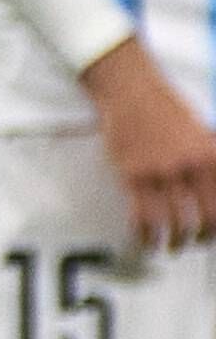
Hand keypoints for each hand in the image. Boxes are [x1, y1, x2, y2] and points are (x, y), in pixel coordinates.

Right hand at [82, 37, 215, 249]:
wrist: (131, 92)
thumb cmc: (166, 110)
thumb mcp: (204, 134)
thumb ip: (214, 162)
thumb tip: (213, 191)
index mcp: (212, 157)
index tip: (211, 234)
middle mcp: (189, 167)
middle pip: (202, 220)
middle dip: (198, 238)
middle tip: (194, 242)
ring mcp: (159, 172)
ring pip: (171, 223)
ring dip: (172, 242)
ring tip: (170, 246)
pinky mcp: (132, 175)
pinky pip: (141, 216)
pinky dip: (145, 235)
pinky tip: (146, 241)